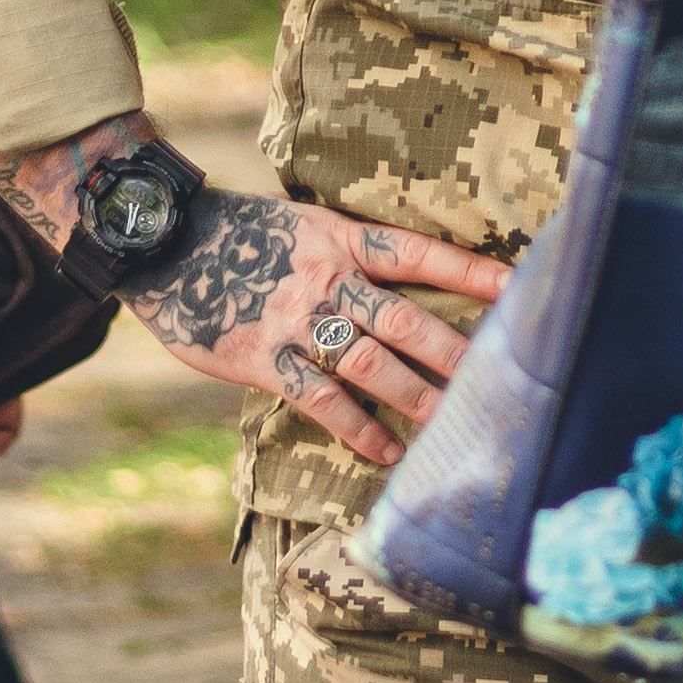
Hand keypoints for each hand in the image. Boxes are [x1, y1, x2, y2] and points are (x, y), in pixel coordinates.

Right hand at [0, 116, 514, 468]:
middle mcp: (328, 279)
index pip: (422, 255)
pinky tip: (386, 453)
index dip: (472, 272)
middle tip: (506, 382)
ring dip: (418, 398)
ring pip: (371, 364)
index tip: (521, 287)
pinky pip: (319, 398)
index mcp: (343, 240)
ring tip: (458, 429)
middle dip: (458, 352)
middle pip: (407, 318)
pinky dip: (356, 427)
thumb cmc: (239, 238)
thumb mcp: (303, 229)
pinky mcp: (263, 358)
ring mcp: (296, 320)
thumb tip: (405, 289)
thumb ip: (350, 259)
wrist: (162, 246)